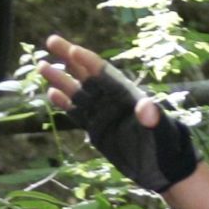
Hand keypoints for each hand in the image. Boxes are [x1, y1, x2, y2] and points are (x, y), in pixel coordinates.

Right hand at [42, 34, 199, 194]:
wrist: (162, 169)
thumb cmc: (167, 145)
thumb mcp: (162, 131)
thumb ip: (154, 118)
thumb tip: (146, 107)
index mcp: (127, 95)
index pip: (104, 73)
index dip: (89, 62)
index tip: (73, 50)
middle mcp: (112, 100)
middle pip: (86, 74)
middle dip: (69, 57)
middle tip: (51, 40)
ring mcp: (102, 114)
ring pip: (77, 91)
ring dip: (60, 79)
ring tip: (41, 65)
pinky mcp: (96, 129)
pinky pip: (77, 113)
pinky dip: (64, 103)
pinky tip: (51, 93)